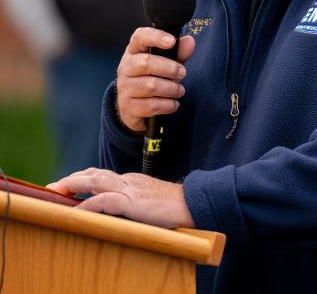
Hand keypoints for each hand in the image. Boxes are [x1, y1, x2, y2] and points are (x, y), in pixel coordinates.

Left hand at [48, 168, 194, 228]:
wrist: (194, 203)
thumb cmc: (177, 206)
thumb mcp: (152, 202)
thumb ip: (137, 202)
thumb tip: (125, 211)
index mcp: (134, 181)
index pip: (104, 175)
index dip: (85, 177)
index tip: (69, 182)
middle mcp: (130, 181)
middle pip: (96, 174)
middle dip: (73, 178)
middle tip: (54, 185)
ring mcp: (131, 189)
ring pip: (96, 181)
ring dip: (74, 184)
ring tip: (57, 189)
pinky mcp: (133, 201)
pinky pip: (105, 200)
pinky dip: (88, 204)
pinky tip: (76, 210)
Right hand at [116, 28, 195, 131]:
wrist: (135, 107)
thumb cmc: (153, 78)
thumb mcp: (166, 64)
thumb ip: (178, 53)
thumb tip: (190, 41)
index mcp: (134, 52)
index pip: (139, 37)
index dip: (155, 36)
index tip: (172, 42)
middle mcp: (125, 68)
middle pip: (146, 62)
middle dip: (170, 68)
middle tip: (183, 74)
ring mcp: (124, 88)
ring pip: (151, 86)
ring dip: (172, 89)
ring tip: (179, 90)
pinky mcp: (128, 107)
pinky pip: (151, 106)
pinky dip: (168, 105)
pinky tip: (173, 104)